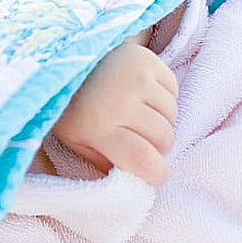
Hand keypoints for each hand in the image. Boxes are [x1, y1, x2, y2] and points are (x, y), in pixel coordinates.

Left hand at [52, 42, 177, 185]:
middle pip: (164, 138)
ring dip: (161, 122)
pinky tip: (142, 97)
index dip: (157, 173)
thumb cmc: (71, 109)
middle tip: (141, 141)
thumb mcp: (76, 143)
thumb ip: (102, 164)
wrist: (67, 61)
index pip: (142, 158)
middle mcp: (120, 102)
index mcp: (98, 128)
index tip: (156, 175)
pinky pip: (173, 90)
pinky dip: (164, 98)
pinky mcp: (148, 60)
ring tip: (139, 117)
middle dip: (158, 147)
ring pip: (172, 115)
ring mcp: (136, 78)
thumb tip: (132, 181)